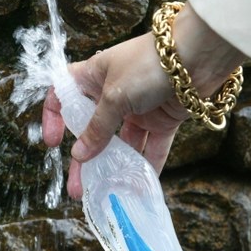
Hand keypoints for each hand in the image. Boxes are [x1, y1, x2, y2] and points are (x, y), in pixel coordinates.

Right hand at [43, 5, 244, 198]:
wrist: (196, 56)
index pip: (65, 94)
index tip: (53, 143)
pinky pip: (152, 146)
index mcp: (94, 76)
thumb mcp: (114, 96)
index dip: (55, 116)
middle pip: (93, 129)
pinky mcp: (164, 119)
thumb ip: (98, 128)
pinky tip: (140, 187)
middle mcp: (114, 92)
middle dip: (86, 159)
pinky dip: (148, 165)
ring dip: (116, 167)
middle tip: (78, 188)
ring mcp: (140, 107)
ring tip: (108, 193)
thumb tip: (79, 156)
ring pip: (123, 142)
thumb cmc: (147, 64)